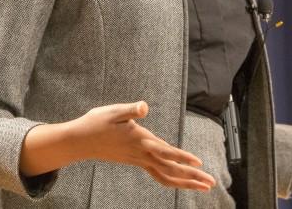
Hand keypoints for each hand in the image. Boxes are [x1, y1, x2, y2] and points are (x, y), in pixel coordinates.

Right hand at [72, 101, 215, 190]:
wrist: (79, 141)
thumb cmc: (97, 122)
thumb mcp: (114, 111)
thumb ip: (131, 109)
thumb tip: (144, 106)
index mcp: (140, 141)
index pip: (165, 152)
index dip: (182, 157)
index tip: (198, 163)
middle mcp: (142, 154)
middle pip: (171, 169)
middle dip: (192, 177)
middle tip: (211, 182)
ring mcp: (139, 160)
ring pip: (166, 175)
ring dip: (186, 181)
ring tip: (203, 185)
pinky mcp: (136, 161)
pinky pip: (157, 173)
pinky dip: (172, 178)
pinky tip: (180, 180)